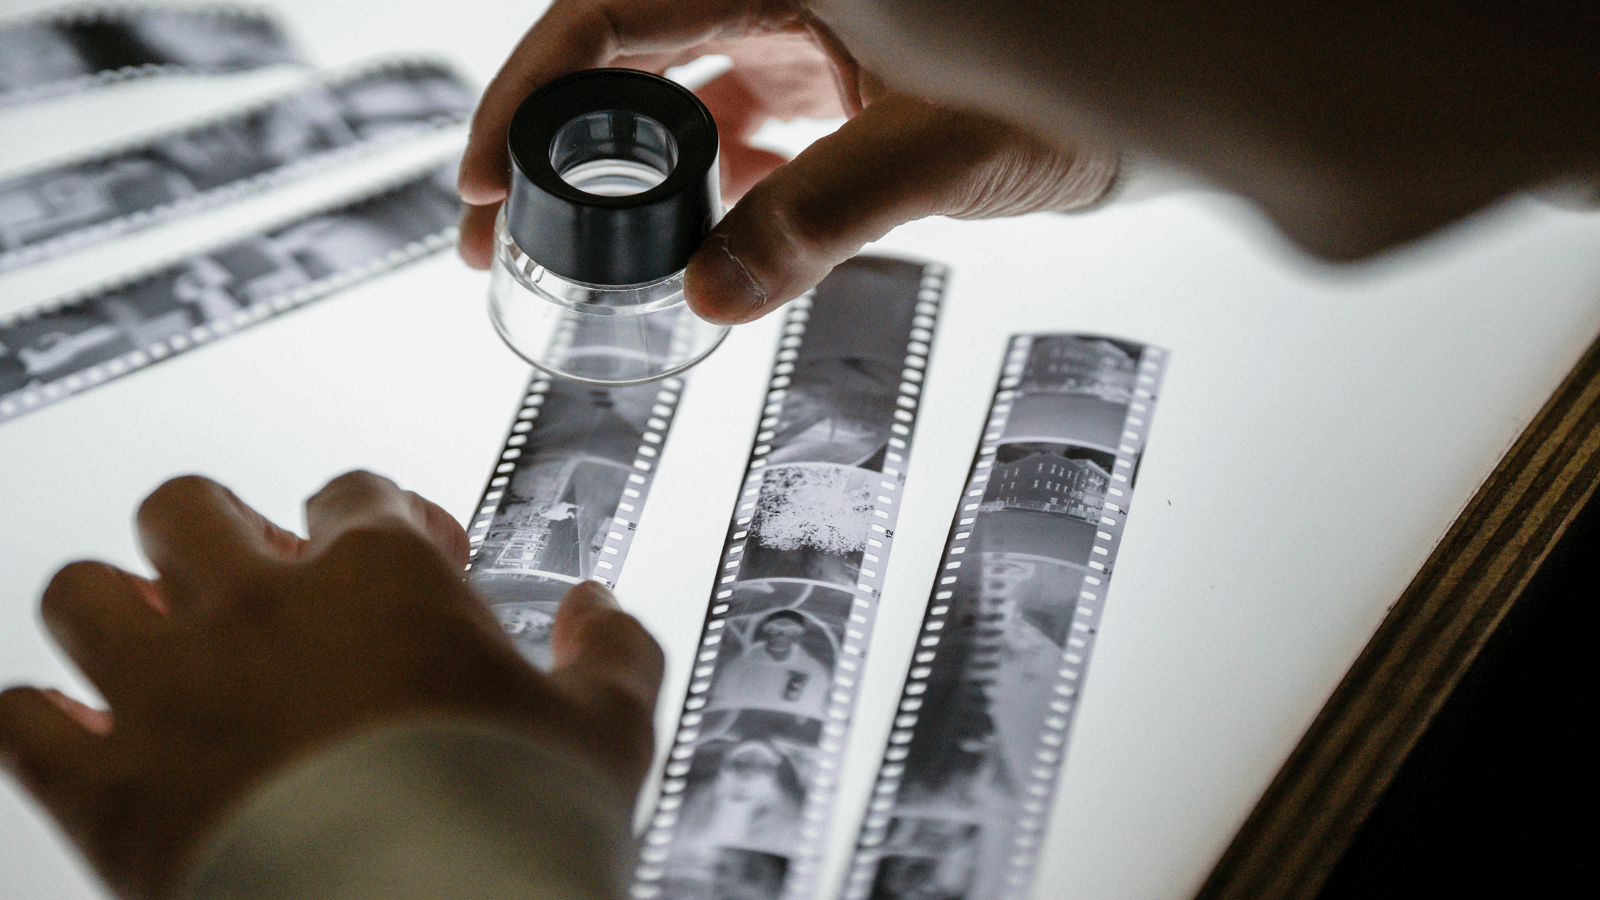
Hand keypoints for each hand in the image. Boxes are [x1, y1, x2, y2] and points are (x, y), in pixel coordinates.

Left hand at [0, 472, 662, 899]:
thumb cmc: (515, 826)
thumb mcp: (608, 730)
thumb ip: (614, 652)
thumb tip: (603, 612)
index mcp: (379, 574)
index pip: (355, 493)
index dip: (386, 519)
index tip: (411, 559)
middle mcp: (258, 608)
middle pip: (189, 507)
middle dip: (221, 534)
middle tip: (259, 581)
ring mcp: (170, 692)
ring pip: (85, 592)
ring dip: (118, 609)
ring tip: (160, 642)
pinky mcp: (109, 790)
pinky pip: (23, 720)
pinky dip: (47, 719)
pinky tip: (90, 732)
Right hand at [457, 0, 1118, 324]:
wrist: (1145, 94)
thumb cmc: (1070, 85)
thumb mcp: (937, 149)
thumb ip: (821, 217)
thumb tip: (711, 294)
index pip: (612, 15)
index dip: (528, 95)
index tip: (480, 180)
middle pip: (620, 55)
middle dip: (546, 144)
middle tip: (492, 234)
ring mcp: (802, 36)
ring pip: (672, 98)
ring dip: (620, 177)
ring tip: (573, 256)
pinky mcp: (828, 81)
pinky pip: (738, 131)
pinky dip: (708, 189)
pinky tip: (700, 245)